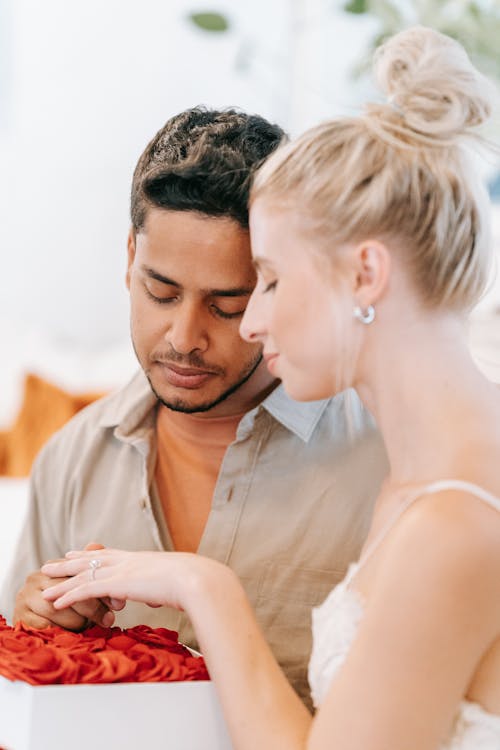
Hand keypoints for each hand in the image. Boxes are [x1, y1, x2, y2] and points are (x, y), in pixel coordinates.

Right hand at [13, 544, 118, 629]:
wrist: (38, 621)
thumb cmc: (68, 605)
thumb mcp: (83, 586)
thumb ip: (95, 575)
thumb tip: (104, 563)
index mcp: (52, 567)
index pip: (77, 573)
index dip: (100, 588)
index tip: (120, 603)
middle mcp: (36, 579)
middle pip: (68, 590)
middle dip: (92, 606)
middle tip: (110, 620)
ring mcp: (26, 597)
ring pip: (56, 609)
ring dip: (77, 620)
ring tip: (92, 627)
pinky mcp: (21, 616)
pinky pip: (44, 624)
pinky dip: (62, 630)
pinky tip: (74, 634)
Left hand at [41, 548, 221, 613]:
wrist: (196, 580)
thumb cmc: (193, 583)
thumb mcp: (175, 583)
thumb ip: (164, 588)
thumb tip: (166, 597)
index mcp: (141, 559)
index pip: (110, 554)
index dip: (92, 554)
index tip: (77, 552)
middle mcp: (129, 560)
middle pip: (92, 558)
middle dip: (71, 561)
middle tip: (53, 562)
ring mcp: (122, 570)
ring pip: (84, 572)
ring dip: (62, 578)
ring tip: (45, 580)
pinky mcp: (118, 583)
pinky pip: (86, 589)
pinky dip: (68, 595)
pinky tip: (56, 600)